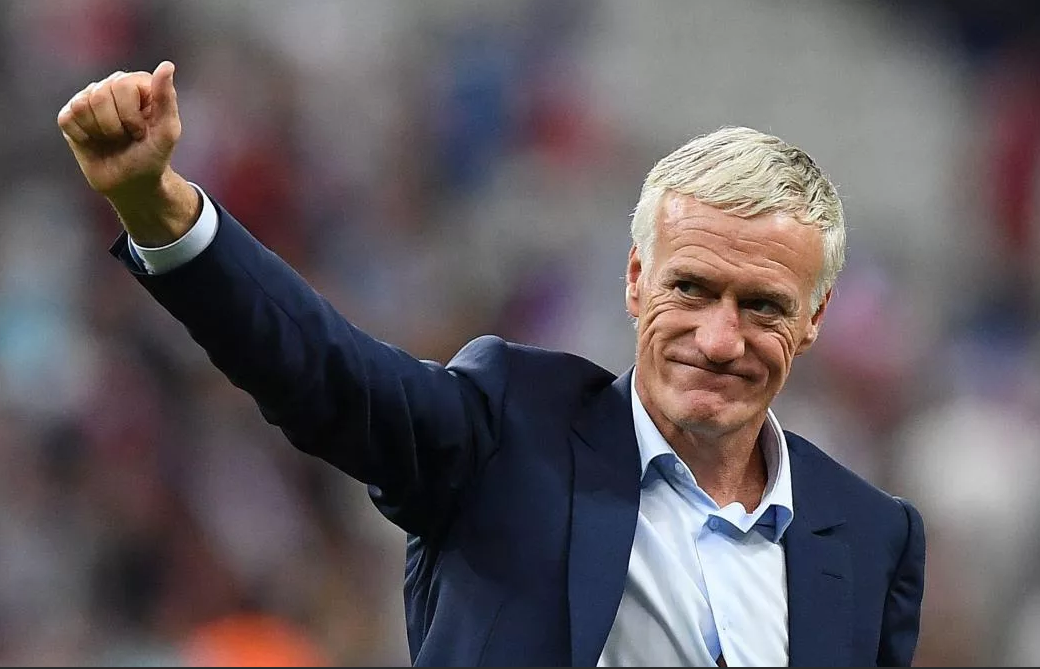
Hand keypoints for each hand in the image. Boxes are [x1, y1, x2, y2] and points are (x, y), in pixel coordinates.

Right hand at [57, 61, 198, 245]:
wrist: (132, 183)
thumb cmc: (152, 156)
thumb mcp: (167, 132)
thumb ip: (167, 99)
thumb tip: (167, 65)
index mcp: (137, 83)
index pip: (122, 85)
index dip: (131, 117)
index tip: (141, 132)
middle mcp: (112, 85)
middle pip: (99, 95)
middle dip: (115, 126)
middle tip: (126, 138)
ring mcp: (89, 98)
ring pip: (82, 106)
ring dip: (100, 132)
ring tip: (112, 139)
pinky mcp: (70, 115)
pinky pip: (68, 118)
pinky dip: (83, 136)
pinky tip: (94, 141)